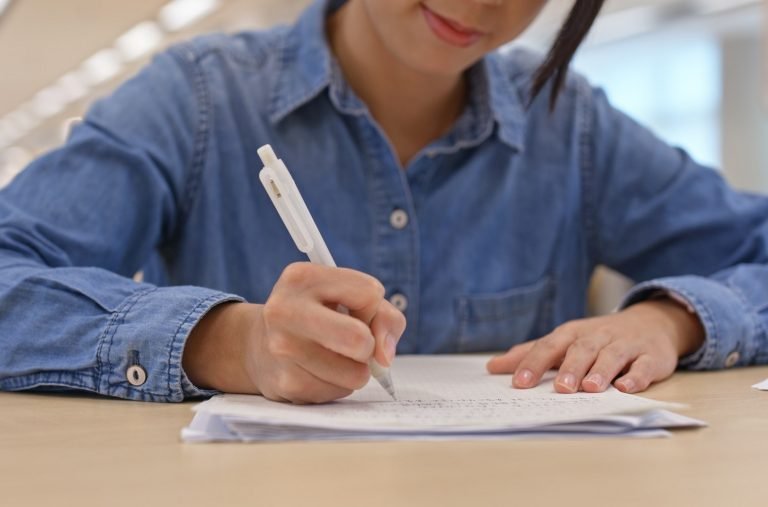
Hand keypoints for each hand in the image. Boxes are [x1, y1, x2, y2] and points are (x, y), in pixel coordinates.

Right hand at [183, 262, 405, 402]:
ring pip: (356, 374)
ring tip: (333, 356)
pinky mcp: (286, 383)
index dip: (371, 307)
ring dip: (355, 369)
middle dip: (368, 346)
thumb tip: (384, 357)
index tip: (354, 312)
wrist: (258, 345)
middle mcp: (285, 310)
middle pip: (359, 339)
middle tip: (355, 342)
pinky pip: (339, 393)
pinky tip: (319, 371)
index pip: (370, 293)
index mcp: (302, 277)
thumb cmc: (317, 316)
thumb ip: (383, 316)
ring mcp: (282, 349)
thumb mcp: (348, 298)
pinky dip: (338, 385)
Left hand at [486, 299, 704, 393]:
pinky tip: (626, 387)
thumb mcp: (563, 341)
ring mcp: (625, 346)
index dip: (534, 364)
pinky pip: (644, 366)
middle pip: (581, 350)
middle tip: (559, 388)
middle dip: (569, 368)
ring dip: (601, 371)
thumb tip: (492, 367)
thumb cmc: (597, 338)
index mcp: (572, 334)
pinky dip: (636, 376)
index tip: (519, 383)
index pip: (549, 347)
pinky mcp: (651, 357)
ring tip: (590, 388)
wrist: (651, 323)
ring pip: (611, 356)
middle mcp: (597, 337)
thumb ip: (530, 354)